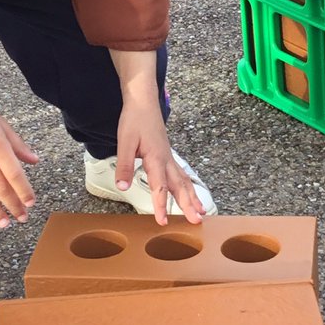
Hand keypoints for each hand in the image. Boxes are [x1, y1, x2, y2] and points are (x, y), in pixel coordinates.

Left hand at [115, 98, 204, 227]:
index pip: (160, 186)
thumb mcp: (124, 142)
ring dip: (192, 197)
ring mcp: (169, 157)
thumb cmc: (134, 120)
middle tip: (196, 221)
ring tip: (201, 212)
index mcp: (156, 158)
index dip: (161, 205)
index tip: (163, 221)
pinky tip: (191, 193)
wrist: (143, 102)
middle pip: (179, 186)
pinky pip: (181, 174)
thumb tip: (122, 186)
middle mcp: (166, 159)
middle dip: (188, 205)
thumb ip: (124, 165)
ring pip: (184, 180)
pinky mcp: (167, 155)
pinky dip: (188, 186)